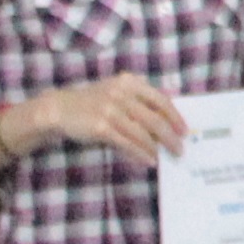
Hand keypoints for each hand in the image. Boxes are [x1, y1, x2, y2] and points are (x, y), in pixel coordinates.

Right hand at [34, 73, 187, 161]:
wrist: (60, 109)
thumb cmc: (93, 102)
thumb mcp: (116, 91)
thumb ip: (139, 100)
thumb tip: (167, 122)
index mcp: (129, 82)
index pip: (160, 100)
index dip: (175, 116)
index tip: (184, 130)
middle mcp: (121, 94)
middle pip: (155, 119)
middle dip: (170, 136)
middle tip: (179, 149)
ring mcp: (110, 110)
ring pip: (142, 133)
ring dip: (156, 148)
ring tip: (163, 157)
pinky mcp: (100, 127)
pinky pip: (127, 143)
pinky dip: (141, 154)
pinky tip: (148, 161)